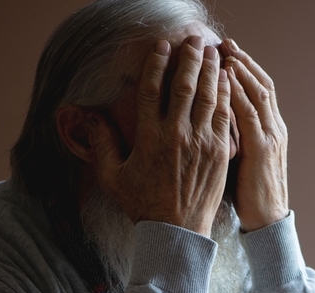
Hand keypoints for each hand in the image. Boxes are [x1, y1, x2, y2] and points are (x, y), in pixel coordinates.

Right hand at [91, 37, 231, 236]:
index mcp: (150, 138)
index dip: (156, 64)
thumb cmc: (142, 204)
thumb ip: (101, 143)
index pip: (152, 90)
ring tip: (212, 50)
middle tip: (192, 39)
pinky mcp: (221, 152)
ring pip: (208, 96)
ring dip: (211, 70)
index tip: (161, 47)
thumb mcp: (112, 176)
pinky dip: (225, 94)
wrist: (177, 231)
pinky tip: (226, 80)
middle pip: (185, 86)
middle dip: (189, 58)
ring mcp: (203, 142)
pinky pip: (225, 116)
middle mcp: (178, 135)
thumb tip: (87, 116)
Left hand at [222, 39, 289, 231]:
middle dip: (242, 61)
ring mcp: (270, 136)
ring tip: (225, 52)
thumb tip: (213, 118)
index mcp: (270, 130)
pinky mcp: (261, 148)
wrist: (267, 220)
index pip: (259, 90)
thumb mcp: (243, 158)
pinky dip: (237, 93)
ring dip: (241, 70)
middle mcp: (274, 128)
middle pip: (260, 83)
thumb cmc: (250, 194)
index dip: (244, 69)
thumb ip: (234, 136)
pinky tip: (225, 79)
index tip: (227, 52)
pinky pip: (249, 113)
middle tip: (225, 42)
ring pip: (258, 92)